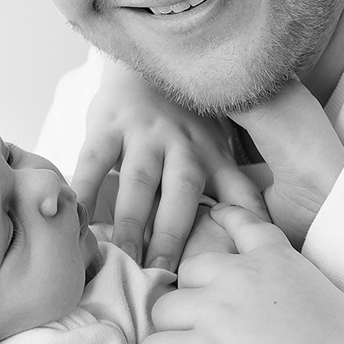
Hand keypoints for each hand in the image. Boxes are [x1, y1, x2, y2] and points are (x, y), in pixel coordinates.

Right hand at [67, 67, 253, 274]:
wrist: (145, 67)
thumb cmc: (185, 123)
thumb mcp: (217, 150)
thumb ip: (236, 190)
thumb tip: (265, 234)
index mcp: (213, 154)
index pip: (231, 194)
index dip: (235, 226)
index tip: (228, 265)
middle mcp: (182, 143)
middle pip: (181, 192)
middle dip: (171, 235)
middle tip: (159, 276)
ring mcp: (144, 132)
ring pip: (138, 180)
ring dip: (130, 221)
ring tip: (120, 258)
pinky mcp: (107, 124)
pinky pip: (94, 160)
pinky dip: (85, 190)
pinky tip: (77, 219)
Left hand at [136, 205, 343, 343]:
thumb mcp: (317, 294)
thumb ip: (280, 288)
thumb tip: (255, 314)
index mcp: (275, 256)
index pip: (236, 221)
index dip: (218, 232)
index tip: (210, 235)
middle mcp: (241, 273)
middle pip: (187, 273)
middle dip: (192, 300)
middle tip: (204, 333)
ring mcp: (220, 310)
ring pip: (163, 311)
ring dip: (172, 335)